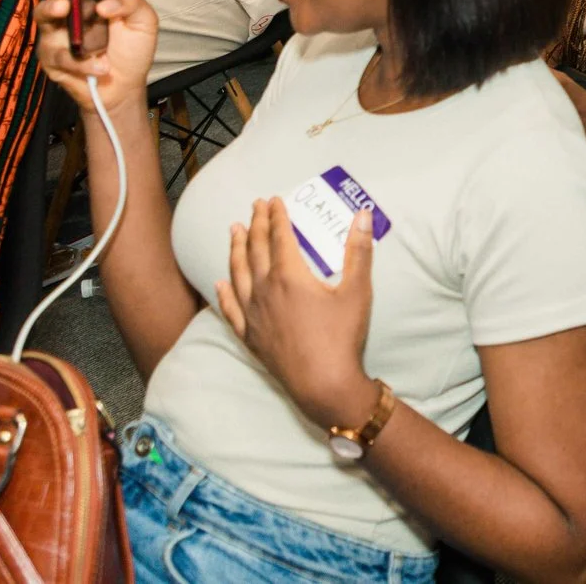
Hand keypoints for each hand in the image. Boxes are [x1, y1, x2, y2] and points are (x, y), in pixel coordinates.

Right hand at [35, 0, 159, 105]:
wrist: (124, 87)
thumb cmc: (131, 50)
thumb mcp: (144, 21)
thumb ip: (132, 2)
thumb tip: (105, 3)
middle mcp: (69, 12)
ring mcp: (57, 35)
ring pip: (44, 19)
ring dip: (54, 12)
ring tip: (68, 9)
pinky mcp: (52, 60)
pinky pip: (60, 56)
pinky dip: (82, 62)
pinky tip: (100, 66)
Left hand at [216, 198, 380, 431]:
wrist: (323, 384)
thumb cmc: (342, 337)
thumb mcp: (357, 291)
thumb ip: (359, 251)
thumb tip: (364, 216)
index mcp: (290, 276)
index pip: (280, 237)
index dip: (276, 216)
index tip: (273, 200)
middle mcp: (265, 291)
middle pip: (256, 250)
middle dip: (256, 225)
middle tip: (255, 207)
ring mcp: (254, 315)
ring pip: (238, 274)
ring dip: (236, 250)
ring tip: (234, 232)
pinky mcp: (251, 336)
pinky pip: (231, 310)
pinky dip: (224, 293)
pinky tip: (220, 284)